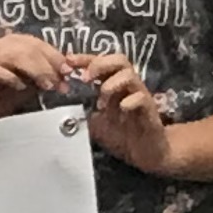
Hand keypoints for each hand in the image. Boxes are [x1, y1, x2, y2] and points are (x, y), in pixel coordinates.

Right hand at [0, 33, 70, 119]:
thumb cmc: (10, 92)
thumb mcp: (34, 81)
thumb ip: (49, 74)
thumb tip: (67, 73)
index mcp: (16, 41)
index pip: (39, 44)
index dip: (55, 57)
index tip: (68, 71)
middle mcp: (2, 43)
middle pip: (29, 49)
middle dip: (48, 66)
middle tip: (59, 82)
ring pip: (16, 57)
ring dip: (35, 71)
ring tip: (46, 86)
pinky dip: (12, 79)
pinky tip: (22, 88)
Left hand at [75, 53, 174, 174]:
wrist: (145, 153)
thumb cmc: (121, 136)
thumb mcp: (94, 124)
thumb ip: (82, 113)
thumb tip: (62, 107)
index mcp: (113, 84)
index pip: (100, 63)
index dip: (84, 59)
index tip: (69, 61)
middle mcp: (127, 86)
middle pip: (119, 60)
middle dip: (100, 64)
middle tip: (86, 78)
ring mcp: (140, 96)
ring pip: (130, 75)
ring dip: (112, 84)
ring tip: (102, 100)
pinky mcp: (150, 110)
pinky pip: (141, 97)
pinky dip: (129, 101)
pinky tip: (121, 109)